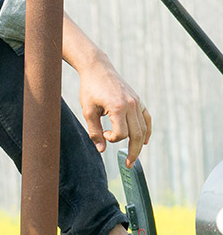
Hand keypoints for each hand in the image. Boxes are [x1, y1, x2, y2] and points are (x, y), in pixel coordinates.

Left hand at [77, 53, 150, 167]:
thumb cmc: (90, 89)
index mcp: (118, 107)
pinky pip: (147, 119)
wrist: (98, 69)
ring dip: (139, 144)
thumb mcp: (87, 111)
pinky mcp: (139, 100)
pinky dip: (147, 131)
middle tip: (129, 165)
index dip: (111, 138)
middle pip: (137, 135)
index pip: (121, 133)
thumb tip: (101, 150)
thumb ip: (94, 131)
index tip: (102, 134)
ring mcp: (137, 102)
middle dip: (133, 152)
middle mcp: (132, 105)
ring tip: (133, 156)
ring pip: (144, 129)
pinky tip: (144, 142)